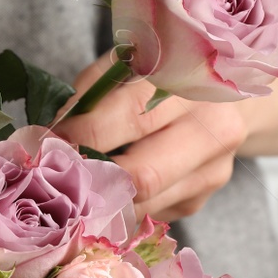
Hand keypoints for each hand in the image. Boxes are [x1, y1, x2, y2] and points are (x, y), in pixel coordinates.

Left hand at [55, 54, 249, 221]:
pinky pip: (143, 213)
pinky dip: (115, 204)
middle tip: (54, 172)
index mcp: (193, 85)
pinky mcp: (198, 202)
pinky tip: (99, 191)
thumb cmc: (164, 78)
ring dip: (98, 198)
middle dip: (89, 177)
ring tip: (69, 184)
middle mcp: (213, 130)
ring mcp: (211, 173)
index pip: (130, 118)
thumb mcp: (129, 64)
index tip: (49, 140)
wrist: (228, 103)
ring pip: (140, 203)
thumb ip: (94, 91)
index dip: (83, 134)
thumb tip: (55, 131)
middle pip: (141, 175)